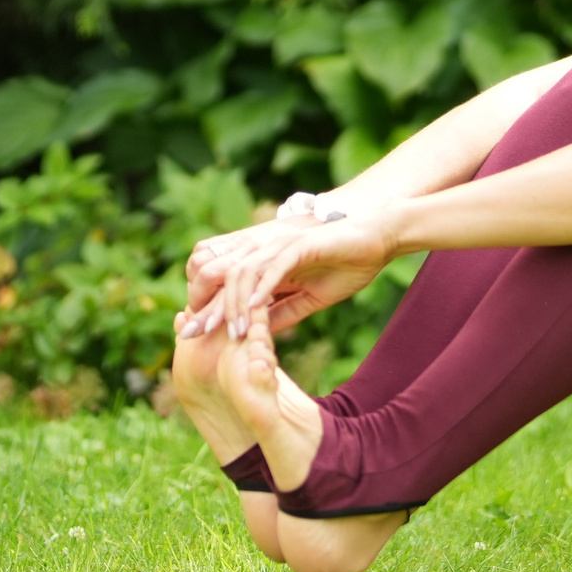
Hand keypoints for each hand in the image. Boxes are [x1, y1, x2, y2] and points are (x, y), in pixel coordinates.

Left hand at [181, 210, 395, 337]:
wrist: (379, 237)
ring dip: (234, 304)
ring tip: (234, 334)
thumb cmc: (347, 264)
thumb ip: (282, 312)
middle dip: (204, 305)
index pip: (221, 280)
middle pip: (219, 273)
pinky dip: (260, 290)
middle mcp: (264, 249)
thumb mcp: (310, 297)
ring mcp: (280, 245)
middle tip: (192, 334)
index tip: (197, 332)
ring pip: (241, 273)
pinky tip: (254, 311)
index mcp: (264, 261)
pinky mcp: (299, 245)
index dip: (204, 303)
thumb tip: (257, 334)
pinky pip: (272, 268)